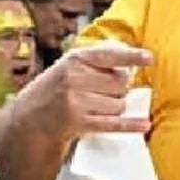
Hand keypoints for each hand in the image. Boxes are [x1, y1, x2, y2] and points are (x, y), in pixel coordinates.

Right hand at [16, 44, 153, 142]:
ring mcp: (76, 101)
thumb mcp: (69, 66)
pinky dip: (131, 125)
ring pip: (119, 104)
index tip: (149, 58)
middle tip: (104, 93)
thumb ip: (96, 61)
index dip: (132, 57)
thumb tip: (129, 64)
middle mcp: (75, 78)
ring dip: (117, 108)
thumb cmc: (56, 89)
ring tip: (98, 107)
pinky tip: (144, 124)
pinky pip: (113, 123)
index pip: (109, 55)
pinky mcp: (79, 122)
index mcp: (75, 59)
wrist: (30, 118)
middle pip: (120, 83)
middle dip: (120, 90)